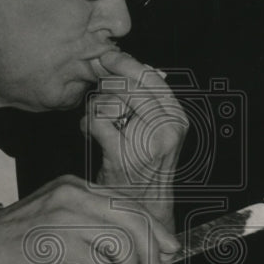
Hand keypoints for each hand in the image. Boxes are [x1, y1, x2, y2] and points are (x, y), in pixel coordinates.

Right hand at [0, 174, 179, 263]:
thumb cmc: (12, 246)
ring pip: (120, 243)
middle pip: (131, 218)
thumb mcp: (55, 225)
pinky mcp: (57, 241)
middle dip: (151, 249)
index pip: (126, 203)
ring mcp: (64, 215)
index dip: (153, 227)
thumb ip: (88, 229)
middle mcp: (72, 194)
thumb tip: (131, 251)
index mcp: (74, 187)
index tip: (168, 248)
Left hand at [83, 49, 187, 229]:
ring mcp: (147, 143)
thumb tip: (130, 65)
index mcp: (177, 117)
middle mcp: (167, 129)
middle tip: (99, 97)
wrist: (139, 207)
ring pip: (110, 102)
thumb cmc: (142, 166)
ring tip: (99, 124)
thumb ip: (147, 99)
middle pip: (128, 86)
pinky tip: (90, 134)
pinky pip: (97, 122)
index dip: (126, 63)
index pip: (151, 78)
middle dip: (106, 88)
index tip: (108, 57)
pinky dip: (87, 125)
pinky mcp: (124, 156)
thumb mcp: (155, 130)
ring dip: (96, 110)